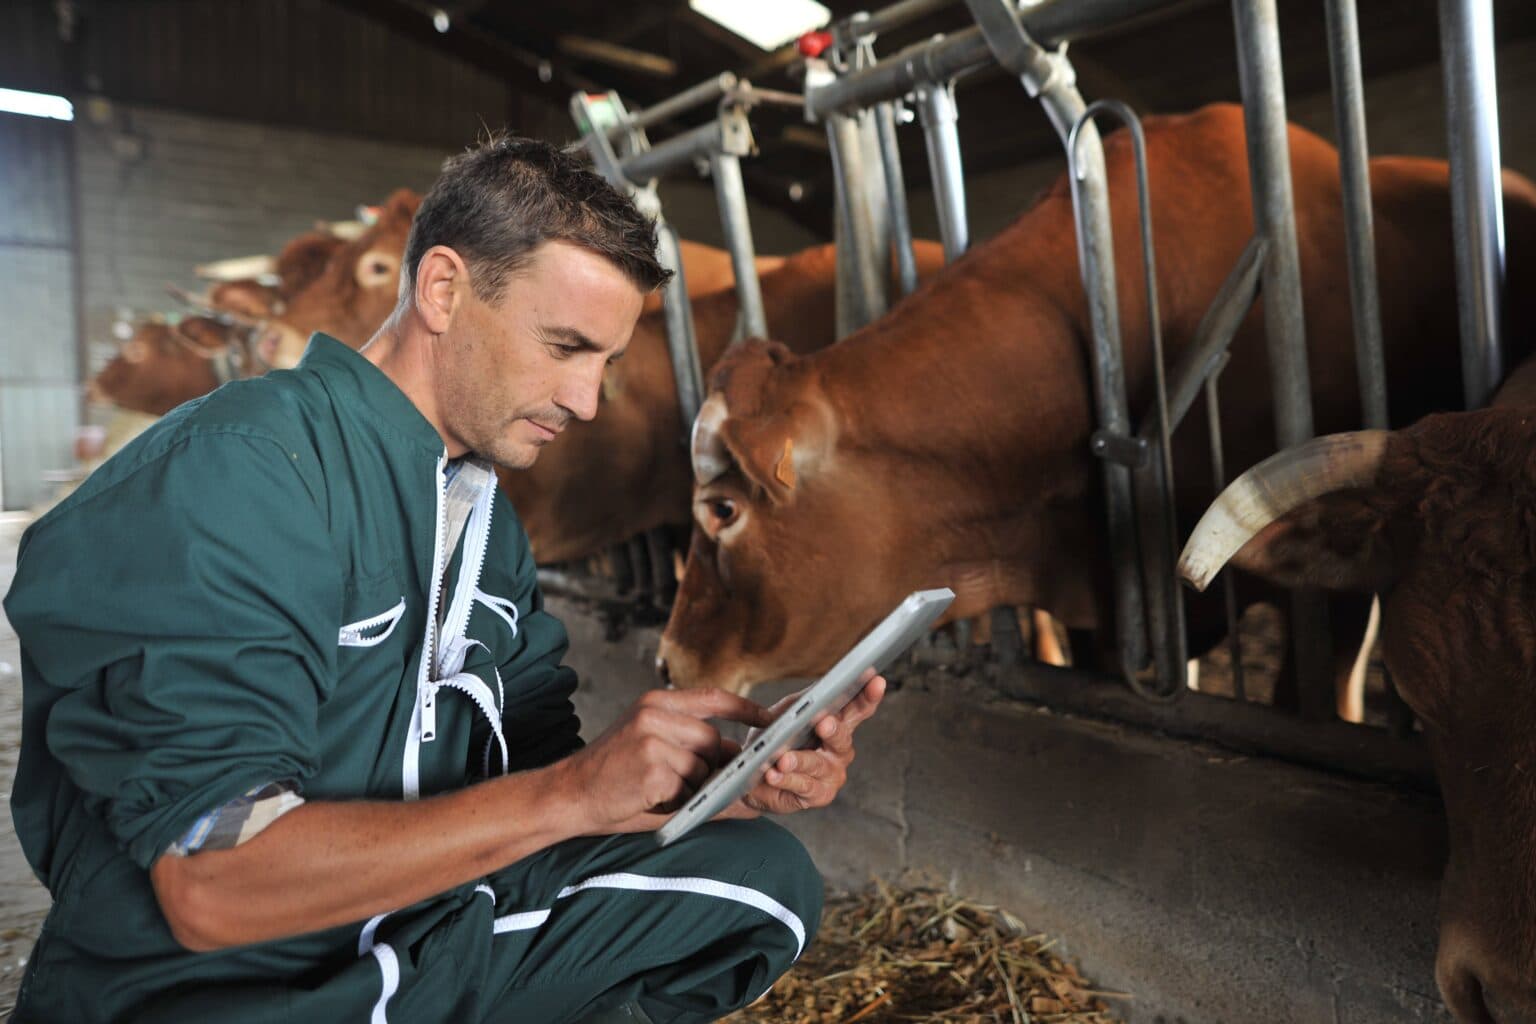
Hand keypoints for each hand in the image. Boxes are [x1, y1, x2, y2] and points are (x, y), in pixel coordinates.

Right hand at [559, 688, 772, 833]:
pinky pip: (688, 787)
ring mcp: (652, 739)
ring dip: (692, 786)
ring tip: (661, 791)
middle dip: (712, 766)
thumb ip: (694, 749)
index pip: (713, 696)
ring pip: (703, 765)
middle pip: (714, 739)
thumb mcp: (650, 748)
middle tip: (690, 784)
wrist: (569, 794)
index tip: (769, 720)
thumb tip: (744, 767)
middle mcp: (654, 713)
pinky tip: (652, 798)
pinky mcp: (652, 767)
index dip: (745, 707)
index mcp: (656, 702)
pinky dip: (678, 800)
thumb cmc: (612, 776)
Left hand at [724, 669, 886, 817]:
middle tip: (824, 723)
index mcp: (838, 723)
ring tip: (783, 759)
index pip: (858, 707)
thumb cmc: (775, 739)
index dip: (869, 695)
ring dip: (800, 760)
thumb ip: (805, 701)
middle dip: (833, 730)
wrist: (753, 773)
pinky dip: (787, 779)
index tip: (876, 681)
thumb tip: (821, 687)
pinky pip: (804, 786)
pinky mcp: (819, 794)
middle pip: (843, 736)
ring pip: (819, 764)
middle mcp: (841, 749)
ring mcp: (832, 773)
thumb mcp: (787, 712)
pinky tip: (774, 774)